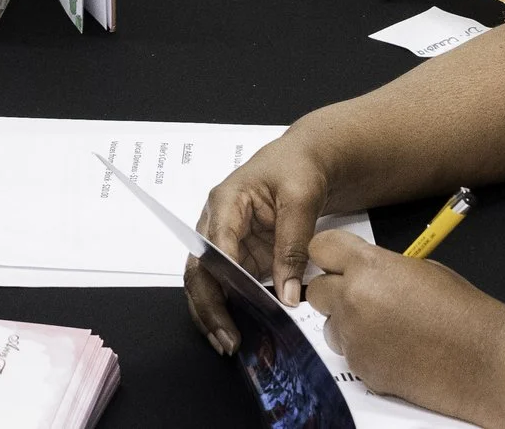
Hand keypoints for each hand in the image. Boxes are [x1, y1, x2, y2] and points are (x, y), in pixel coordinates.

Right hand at [186, 128, 332, 353]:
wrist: (305, 161)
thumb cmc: (299, 168)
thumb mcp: (302, 199)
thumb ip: (293, 246)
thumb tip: (287, 295)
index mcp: (225, 202)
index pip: (214, 247)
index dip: (222, 280)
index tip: (236, 309)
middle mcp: (215, 222)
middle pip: (199, 269)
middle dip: (209, 307)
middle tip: (228, 339)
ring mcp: (224, 240)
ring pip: (206, 281)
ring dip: (213, 313)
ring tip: (229, 342)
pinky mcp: (238, 254)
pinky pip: (226, 285)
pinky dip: (228, 309)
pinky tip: (237, 331)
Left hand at [302, 233, 504, 428]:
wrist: (487, 362)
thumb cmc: (465, 312)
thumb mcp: (422, 270)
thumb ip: (383, 268)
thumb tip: (364, 271)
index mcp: (370, 266)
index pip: (321, 247)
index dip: (329, 254)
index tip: (336, 261)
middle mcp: (354, 300)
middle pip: (316, 290)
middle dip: (334, 291)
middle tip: (361, 296)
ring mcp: (355, 337)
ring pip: (330, 326)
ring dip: (347, 324)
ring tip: (386, 328)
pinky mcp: (362, 369)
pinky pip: (349, 354)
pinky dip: (364, 351)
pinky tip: (395, 350)